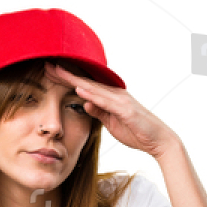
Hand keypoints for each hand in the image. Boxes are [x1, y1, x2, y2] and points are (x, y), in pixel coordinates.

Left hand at [47, 63, 180, 158]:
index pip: (85, 86)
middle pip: (86, 82)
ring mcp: (121, 101)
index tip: (49, 73)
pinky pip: (106, 101)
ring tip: (57, 72)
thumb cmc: (138, 133)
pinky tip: (79, 90)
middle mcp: (115, 94)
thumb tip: (84, 103)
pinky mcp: (126, 110)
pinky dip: (92, 95)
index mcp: (111, 98)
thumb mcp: (112, 123)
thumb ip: (99, 112)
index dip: (67, 79)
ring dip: (74, 80)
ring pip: (93, 88)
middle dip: (65, 74)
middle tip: (45, 64)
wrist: (160, 141)